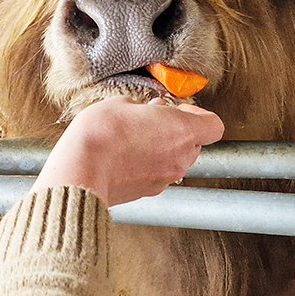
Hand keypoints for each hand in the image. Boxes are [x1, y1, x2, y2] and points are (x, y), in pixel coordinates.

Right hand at [32, 96, 224, 206]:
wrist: (80, 172)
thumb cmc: (101, 134)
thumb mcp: (121, 104)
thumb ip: (143, 107)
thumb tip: (149, 110)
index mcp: (181, 131)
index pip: (214, 126)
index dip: (201, 116)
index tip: (182, 109)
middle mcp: (179, 158)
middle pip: (194, 143)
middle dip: (177, 131)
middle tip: (153, 120)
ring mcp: (165, 178)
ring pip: (175, 160)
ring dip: (163, 148)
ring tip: (136, 137)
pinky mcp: (149, 192)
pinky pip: (158, 173)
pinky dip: (149, 164)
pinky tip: (126, 155)